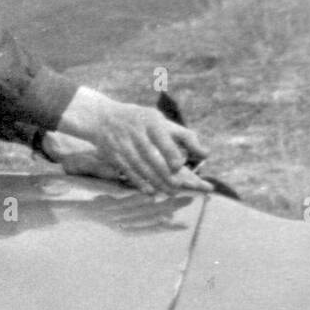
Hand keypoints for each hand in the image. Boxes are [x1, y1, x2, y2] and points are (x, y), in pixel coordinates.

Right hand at [53, 87, 212, 194]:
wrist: (103, 117)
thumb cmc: (141, 120)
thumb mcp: (161, 121)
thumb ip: (185, 137)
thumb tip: (206, 154)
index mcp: (151, 121)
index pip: (161, 138)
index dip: (170, 152)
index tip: (179, 166)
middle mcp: (136, 132)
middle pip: (151, 156)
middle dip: (165, 172)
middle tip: (179, 187)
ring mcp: (123, 144)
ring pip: (140, 166)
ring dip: (155, 180)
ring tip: (170, 192)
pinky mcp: (115, 155)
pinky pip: (128, 171)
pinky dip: (139, 182)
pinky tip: (150, 191)